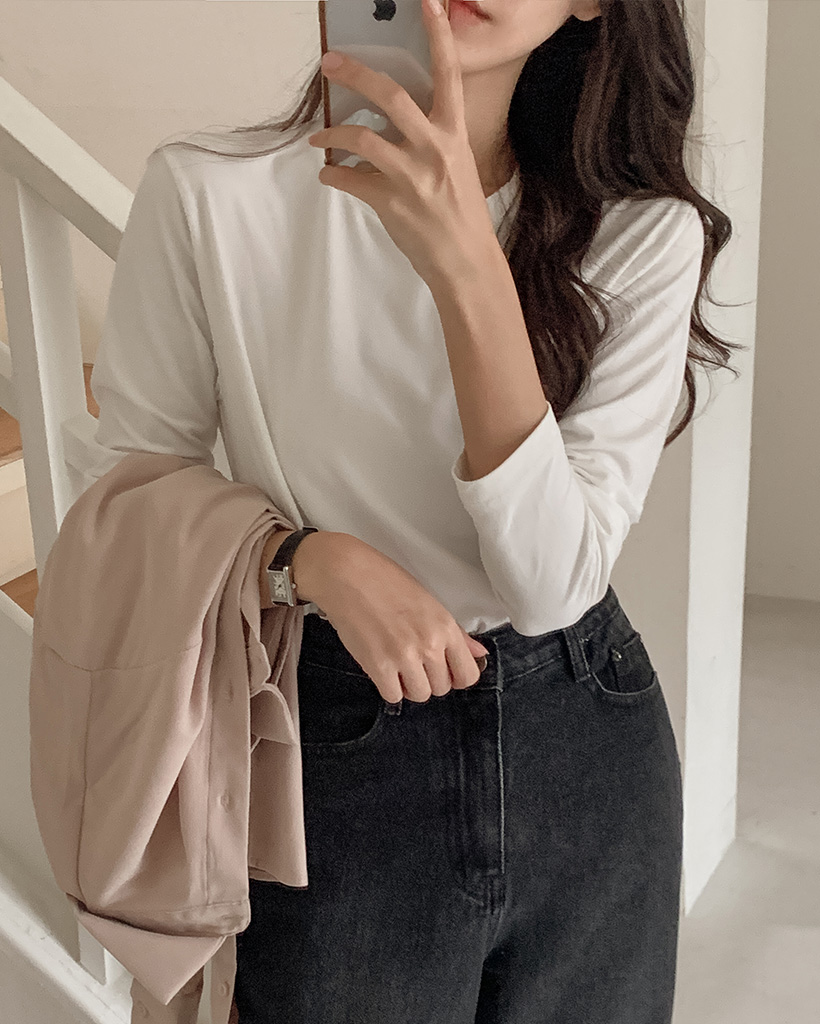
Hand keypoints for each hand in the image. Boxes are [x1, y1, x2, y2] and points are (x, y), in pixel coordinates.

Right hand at [293, 532, 489, 703]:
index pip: (468, 674)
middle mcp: (430, 644)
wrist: (346, 574)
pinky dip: (389, 687)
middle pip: (443, 688)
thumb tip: (480, 653)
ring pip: (420, 695)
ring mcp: (404, 656)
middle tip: (414, 662)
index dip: (456, 677)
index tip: (443, 670)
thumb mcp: (428, 601)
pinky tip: (383, 670)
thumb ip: (456, 633)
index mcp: (445, 626)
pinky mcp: (378, 665)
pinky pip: (393, 696)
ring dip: (410, 686)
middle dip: (430, 679)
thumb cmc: (386, 581)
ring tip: (398, 666)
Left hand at [306, 0, 499, 286]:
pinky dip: (332, 174)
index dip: (438, 35)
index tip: (426, 2)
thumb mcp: (456, 167)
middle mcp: (434, 148)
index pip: (448, 74)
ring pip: (361, 137)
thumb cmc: (461, 216)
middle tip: (330, 63)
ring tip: (318, 137)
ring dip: (332, 133)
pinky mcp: (391, 202)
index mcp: (453, 134)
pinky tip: (328, 173)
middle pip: (389, 95)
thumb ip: (429, 141)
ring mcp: (412, 175)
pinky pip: (349, 179)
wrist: (466, 261)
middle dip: (355, 74)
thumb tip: (390, 125)